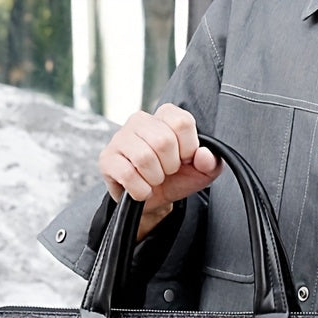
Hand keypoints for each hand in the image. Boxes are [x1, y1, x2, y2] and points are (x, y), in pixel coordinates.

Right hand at [98, 103, 222, 239]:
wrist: (152, 201)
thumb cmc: (175, 179)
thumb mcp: (200, 173)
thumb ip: (211, 162)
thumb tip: (203, 155)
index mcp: (164, 116)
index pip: (182, 121)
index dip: (188, 148)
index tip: (184, 159)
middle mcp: (140, 120)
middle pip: (163, 141)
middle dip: (171, 166)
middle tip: (166, 172)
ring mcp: (120, 138)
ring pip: (144, 158)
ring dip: (155, 179)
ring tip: (154, 180)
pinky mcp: (107, 159)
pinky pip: (127, 174)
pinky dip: (141, 190)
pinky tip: (142, 190)